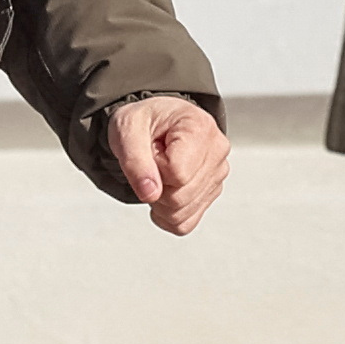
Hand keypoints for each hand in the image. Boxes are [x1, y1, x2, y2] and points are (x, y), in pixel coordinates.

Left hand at [86, 96, 228, 236]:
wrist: (154, 121)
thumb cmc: (145, 120)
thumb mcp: (128, 129)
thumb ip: (135, 161)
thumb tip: (150, 193)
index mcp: (200, 128)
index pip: (177, 173)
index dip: (154, 168)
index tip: (150, 150)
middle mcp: (217, 151)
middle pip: (181, 197)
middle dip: (155, 187)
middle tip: (151, 164)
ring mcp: (217, 175)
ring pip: (182, 213)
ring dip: (159, 201)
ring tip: (158, 173)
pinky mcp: (211, 193)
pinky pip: (185, 223)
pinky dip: (166, 214)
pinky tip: (163, 190)